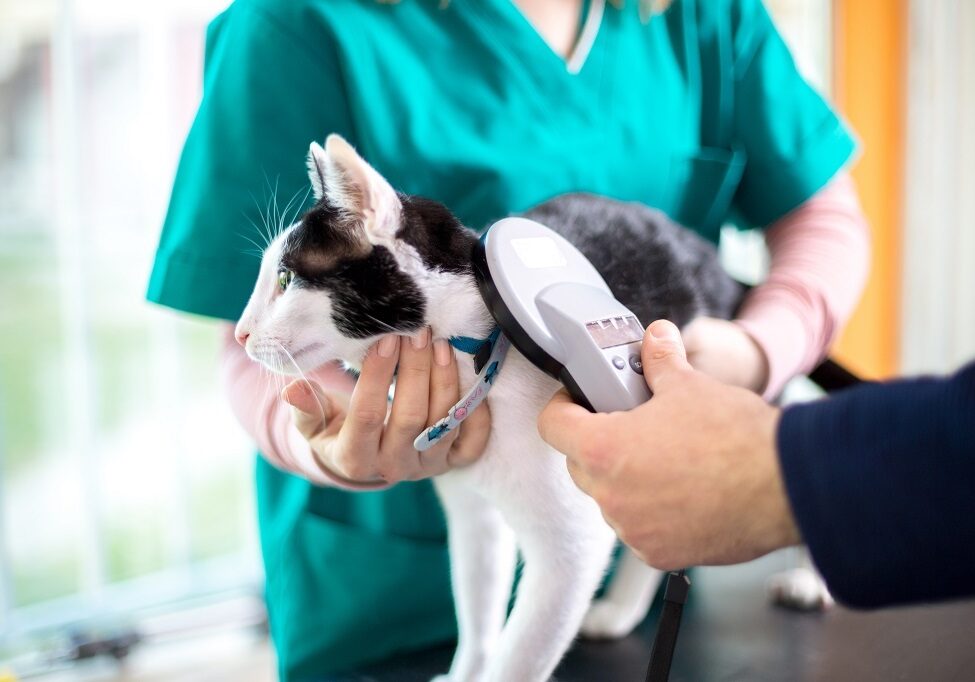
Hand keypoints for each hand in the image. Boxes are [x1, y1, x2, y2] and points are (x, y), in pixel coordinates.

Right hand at [281, 328, 490, 484]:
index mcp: (354, 459)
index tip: (385, 339)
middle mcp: (393, 467)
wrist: (365, 463)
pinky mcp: (452, 463)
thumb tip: (294, 390)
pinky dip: (477, 412)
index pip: (367, 415)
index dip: (377, 376)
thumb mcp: (313, 425)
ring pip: (443, 424)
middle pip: (410, 417)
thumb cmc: (336, 432)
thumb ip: (305, 408)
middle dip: (415, 370)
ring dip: (445, 381)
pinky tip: (470, 378)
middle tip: (418, 332)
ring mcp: (426, 466)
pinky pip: (473, 442)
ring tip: (440, 344)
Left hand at [537, 320, 799, 569]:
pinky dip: (651, 511)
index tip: (581, 399)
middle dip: (597, 441)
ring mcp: (633, 530)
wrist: (787, 486)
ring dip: (626, 479)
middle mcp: (610, 496)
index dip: (564, 406)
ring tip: (665, 459)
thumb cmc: (736, 438)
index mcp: (603, 449)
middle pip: (579, 463)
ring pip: (611, 498)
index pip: (552, 425)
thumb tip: (655, 337)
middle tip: (630, 424)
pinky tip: (683, 491)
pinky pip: (639, 528)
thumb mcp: (690, 385)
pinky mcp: (659, 554)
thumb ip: (660, 360)